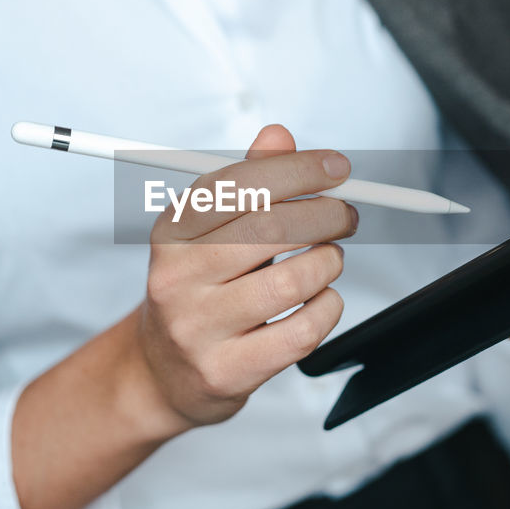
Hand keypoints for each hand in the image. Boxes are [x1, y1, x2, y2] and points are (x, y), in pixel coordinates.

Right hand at [130, 124, 355, 429]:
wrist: (164, 372)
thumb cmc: (199, 292)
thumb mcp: (210, 233)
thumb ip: (247, 183)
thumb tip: (278, 136)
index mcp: (173, 232)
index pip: (240, 184)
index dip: (298, 169)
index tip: (336, 167)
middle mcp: (178, 277)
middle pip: (270, 229)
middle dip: (325, 215)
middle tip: (345, 216)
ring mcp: (198, 328)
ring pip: (291, 283)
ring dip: (328, 263)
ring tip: (328, 259)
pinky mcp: (226, 370)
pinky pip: (300, 332)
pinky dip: (328, 308)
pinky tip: (322, 300)